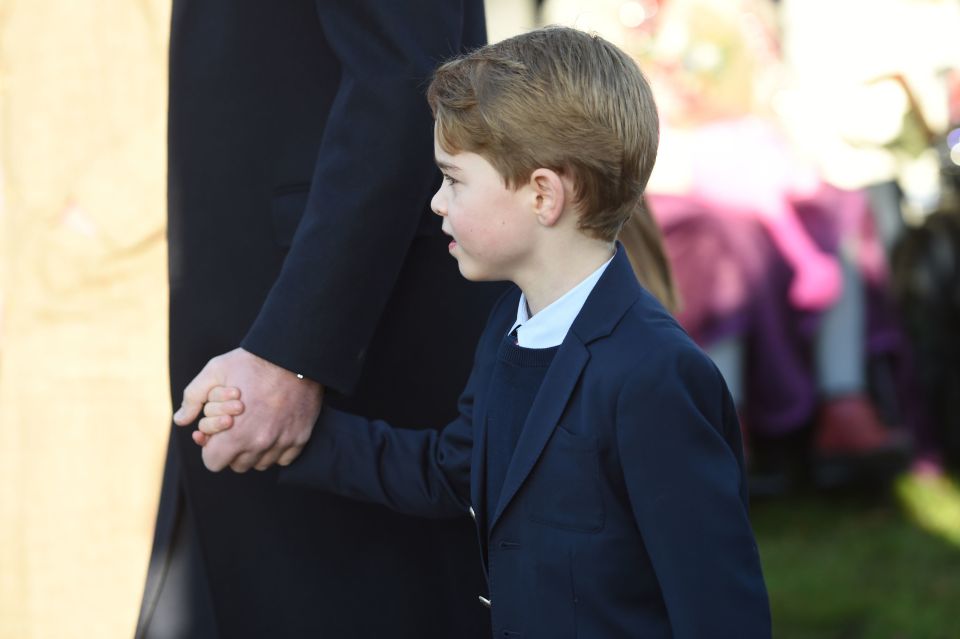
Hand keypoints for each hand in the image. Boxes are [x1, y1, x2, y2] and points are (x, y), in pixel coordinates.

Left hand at [173, 347, 323, 471]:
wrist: (295, 355)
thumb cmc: (253, 362)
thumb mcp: (215, 371)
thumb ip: (193, 397)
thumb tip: (180, 420)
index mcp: (235, 433)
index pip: (213, 463)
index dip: (211, 449)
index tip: (217, 436)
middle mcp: (259, 444)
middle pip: (237, 465)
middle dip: (232, 449)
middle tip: (236, 428)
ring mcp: (283, 442)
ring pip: (261, 464)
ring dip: (255, 451)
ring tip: (255, 427)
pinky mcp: (300, 438)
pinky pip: (284, 458)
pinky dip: (277, 449)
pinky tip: (274, 429)